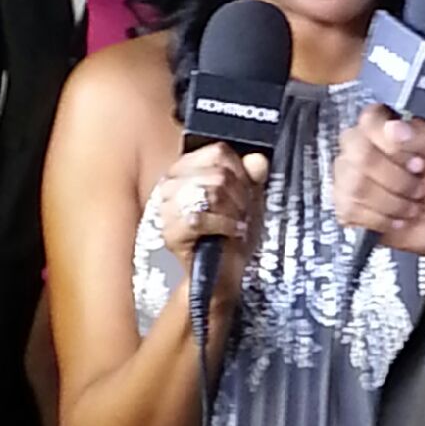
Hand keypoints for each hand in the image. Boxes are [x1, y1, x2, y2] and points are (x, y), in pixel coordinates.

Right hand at [152, 143, 269, 298]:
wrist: (223, 273)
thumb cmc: (231, 235)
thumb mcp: (249, 198)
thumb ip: (253, 175)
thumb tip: (257, 159)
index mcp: (186, 169)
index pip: (217, 152)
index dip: (240, 170)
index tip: (246, 189)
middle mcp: (171, 184)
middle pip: (217, 173)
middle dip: (240, 195)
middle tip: (243, 211)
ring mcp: (167, 208)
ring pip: (210, 193)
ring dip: (234, 211)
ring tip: (237, 222)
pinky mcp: (170, 232)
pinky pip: (200, 218)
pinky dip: (224, 226)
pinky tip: (232, 232)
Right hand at [334, 106, 424, 257]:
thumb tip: (395, 127)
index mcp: (384, 126)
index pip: (371, 121)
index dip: (396, 146)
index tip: (419, 163)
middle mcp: (359, 146)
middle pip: (362, 156)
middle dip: (398, 180)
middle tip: (418, 187)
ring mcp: (346, 175)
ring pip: (357, 187)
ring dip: (394, 203)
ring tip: (409, 205)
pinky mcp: (342, 204)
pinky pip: (351, 210)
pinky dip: (381, 220)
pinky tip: (394, 217)